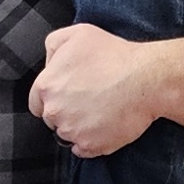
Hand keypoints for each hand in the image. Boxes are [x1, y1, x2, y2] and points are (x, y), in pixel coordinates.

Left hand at [30, 23, 165, 157]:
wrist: (146, 79)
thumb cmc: (115, 55)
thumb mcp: (78, 33)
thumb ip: (53, 46)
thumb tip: (49, 64)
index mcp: (47, 86)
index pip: (37, 101)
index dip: (53, 97)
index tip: (68, 95)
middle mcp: (54, 111)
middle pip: (52, 118)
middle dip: (66, 111)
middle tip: (89, 99)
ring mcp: (72, 131)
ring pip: (68, 134)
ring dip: (79, 126)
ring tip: (101, 111)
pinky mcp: (91, 146)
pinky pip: (83, 149)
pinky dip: (92, 141)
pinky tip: (105, 126)